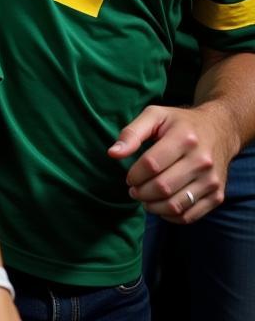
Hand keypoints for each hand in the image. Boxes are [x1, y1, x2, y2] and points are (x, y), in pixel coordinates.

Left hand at [108, 102, 235, 222]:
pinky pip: (190, 216)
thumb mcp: (155, 116)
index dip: (134, 174)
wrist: (219, 131)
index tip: (129, 177)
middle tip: (134, 190)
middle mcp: (202, 161)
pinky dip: (170, 216)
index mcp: (184, 138)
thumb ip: (131, 133)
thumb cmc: (180, 123)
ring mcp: (212, 181)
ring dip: (153, 206)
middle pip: (163, 187)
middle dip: (141, 192)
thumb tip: (112, 153)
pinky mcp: (218, 196)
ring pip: (176, 205)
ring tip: (144, 198)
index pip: (151, 164)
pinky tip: (161, 206)